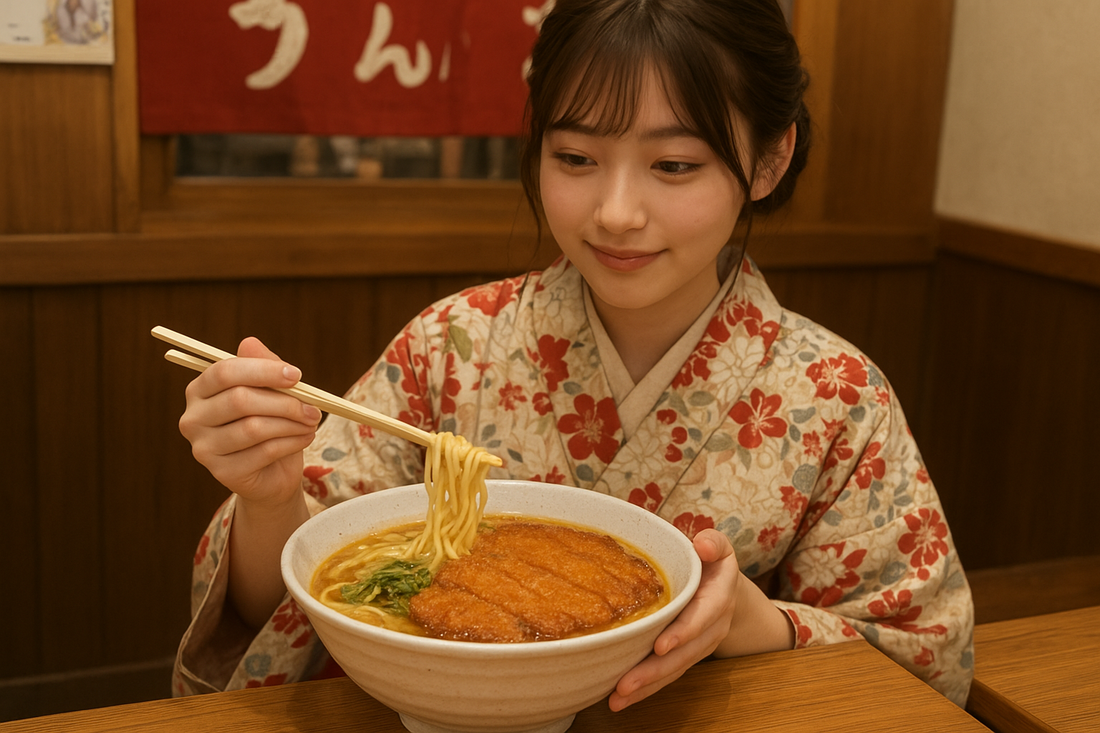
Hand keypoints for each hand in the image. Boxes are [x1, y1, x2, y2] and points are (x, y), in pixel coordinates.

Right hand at [179, 336, 321, 507]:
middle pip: (240, 400)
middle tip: (313, 407)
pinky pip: (264, 452)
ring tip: (312, 422)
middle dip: (284, 402)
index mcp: (199, 390)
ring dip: (292, 423)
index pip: (224, 372)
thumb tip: (250, 342)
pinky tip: (305, 437)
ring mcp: (204, 448)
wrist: (271, 472)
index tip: (296, 375)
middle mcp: (193, 418)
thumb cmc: (268, 423)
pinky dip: (292, 442)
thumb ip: (261, 366)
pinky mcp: (222, 472)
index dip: (263, 371)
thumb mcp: (269, 391)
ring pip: (254, 428)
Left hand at [608, 528, 794, 711]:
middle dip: (655, 672)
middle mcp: (711, 628)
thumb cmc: (712, 562)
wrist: (725, 587)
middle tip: (625, 684)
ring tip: (617, 699)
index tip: (661, 646)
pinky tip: (622, 698)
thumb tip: (703, 544)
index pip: (701, 618)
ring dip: (646, 687)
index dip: (683, 632)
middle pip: (684, 654)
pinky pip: (668, 674)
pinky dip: (646, 688)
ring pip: (674, 670)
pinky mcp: (685, 656)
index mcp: (717, 599)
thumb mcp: (717, 547)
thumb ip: (713, 542)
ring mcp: (698, 646)